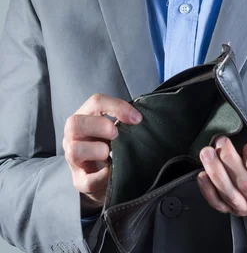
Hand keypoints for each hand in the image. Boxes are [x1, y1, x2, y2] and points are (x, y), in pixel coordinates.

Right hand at [63, 93, 142, 215]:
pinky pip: (87, 180)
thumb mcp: (115, 128)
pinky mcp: (79, 181)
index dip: (117, 107)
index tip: (137, 118)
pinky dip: (103, 176)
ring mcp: (73, 160)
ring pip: (74, 150)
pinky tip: (112, 172)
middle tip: (116, 134)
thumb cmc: (112, 146)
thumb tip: (137, 118)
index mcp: (84, 117)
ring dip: (98, 150)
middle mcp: (73, 137)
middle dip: (100, 126)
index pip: (95, 102)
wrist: (105, 177)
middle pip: (74, 123)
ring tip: (110, 153)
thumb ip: (122, 120)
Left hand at [197, 138, 246, 221]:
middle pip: (245, 184)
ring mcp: (246, 209)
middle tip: (221, 142)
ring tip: (207, 153)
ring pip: (229, 194)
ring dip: (215, 171)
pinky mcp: (230, 210)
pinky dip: (207, 189)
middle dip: (229, 160)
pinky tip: (201, 175)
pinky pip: (217, 203)